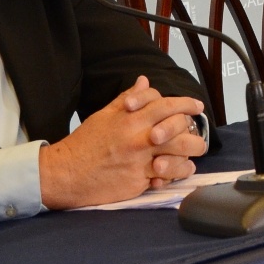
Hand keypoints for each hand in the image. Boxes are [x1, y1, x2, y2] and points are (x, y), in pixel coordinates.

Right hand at [37, 76, 206, 209]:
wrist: (66, 173)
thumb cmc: (84, 144)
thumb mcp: (104, 115)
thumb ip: (128, 98)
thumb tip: (144, 81)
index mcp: (131, 119)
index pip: (167, 105)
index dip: (186, 104)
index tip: (196, 106)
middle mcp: (139, 139)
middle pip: (179, 130)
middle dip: (194, 130)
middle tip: (198, 133)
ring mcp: (140, 162)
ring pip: (178, 156)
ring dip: (190, 155)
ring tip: (192, 155)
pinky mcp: (138, 182)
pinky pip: (166, 177)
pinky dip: (176, 174)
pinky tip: (179, 171)